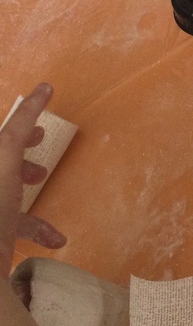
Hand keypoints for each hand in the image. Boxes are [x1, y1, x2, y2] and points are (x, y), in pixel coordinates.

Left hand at [1, 84, 65, 271]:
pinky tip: (55, 238)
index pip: (2, 138)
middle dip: (19, 151)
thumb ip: (21, 123)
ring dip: (25, 183)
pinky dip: (36, 227)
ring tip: (42, 179)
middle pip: (2, 161)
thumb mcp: (5, 154)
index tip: (39, 114)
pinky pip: (16, 224)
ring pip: (5, 192)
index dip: (19, 122)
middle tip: (39, 142)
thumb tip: (43, 87)